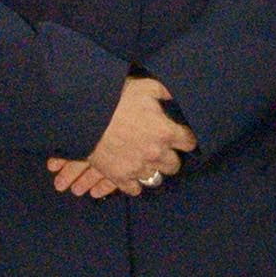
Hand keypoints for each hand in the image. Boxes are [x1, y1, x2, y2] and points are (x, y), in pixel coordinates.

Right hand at [74, 75, 193, 193]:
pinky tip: (132, 174)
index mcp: (166, 132)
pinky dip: (134, 183)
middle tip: (161, 149)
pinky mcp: (120, 177)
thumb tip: (176, 97)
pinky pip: (135, 189)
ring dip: (152, 170)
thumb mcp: (145, 87)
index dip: (185, 139)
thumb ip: (165, 93)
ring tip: (145, 161)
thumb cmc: (117, 99)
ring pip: (155, 178)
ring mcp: (138, 168)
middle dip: (170, 157)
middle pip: (174, 165)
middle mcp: (156, 154)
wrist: (85, 116)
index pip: (189, 143)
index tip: (180, 136)